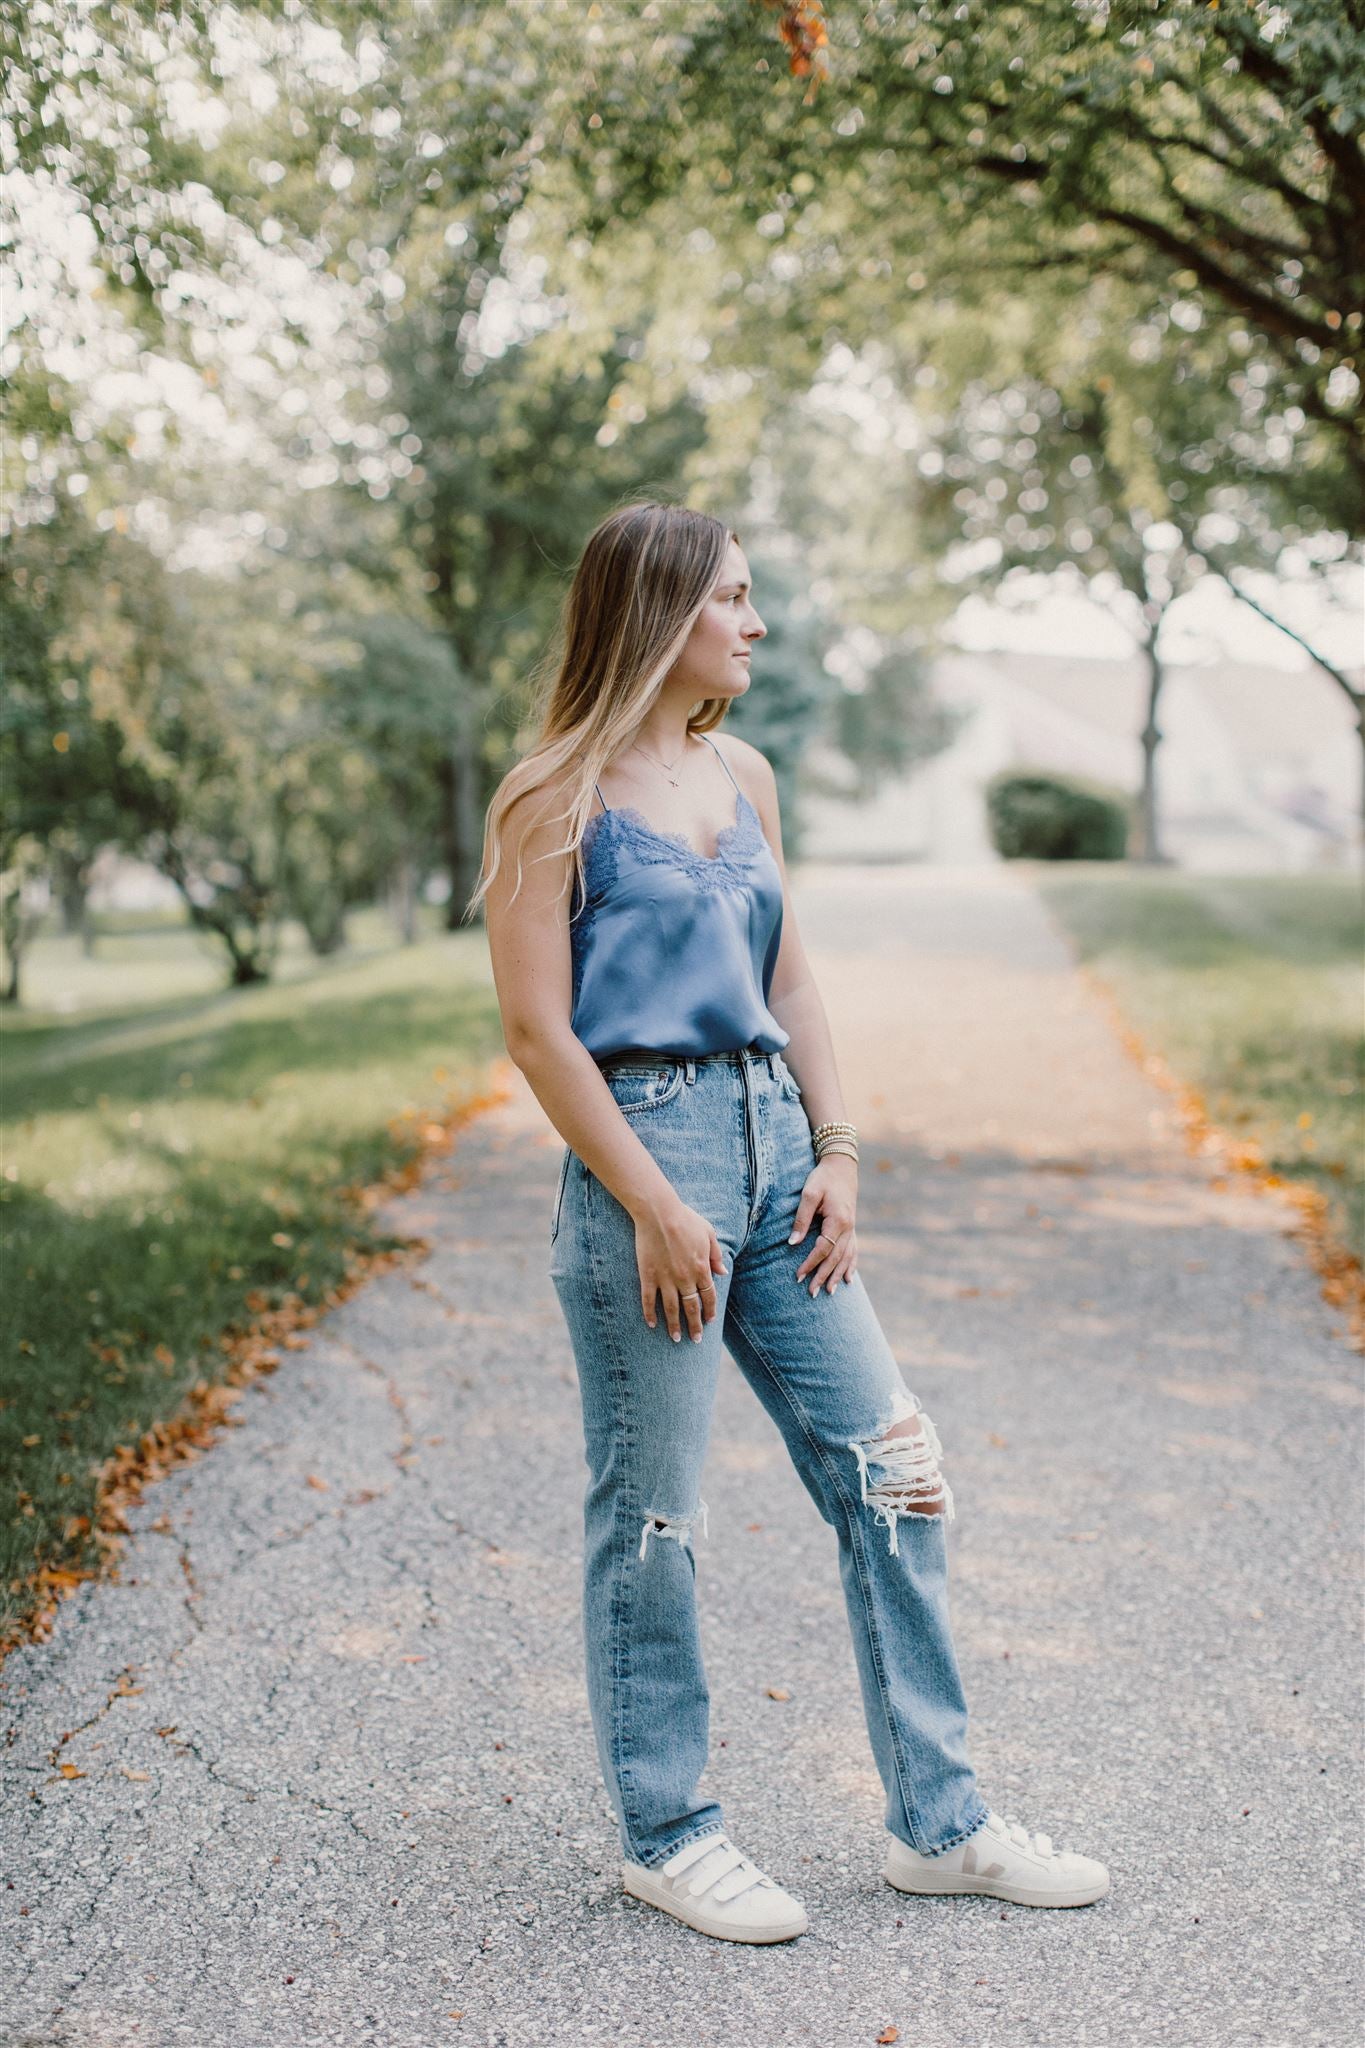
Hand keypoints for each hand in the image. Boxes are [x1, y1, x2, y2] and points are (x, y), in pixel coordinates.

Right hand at [634, 1200, 727, 1343]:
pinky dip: (650, 1313)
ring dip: (674, 1325)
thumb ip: (716, 1255)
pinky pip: (648, 1299)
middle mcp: (685, 1278)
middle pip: (691, 1307)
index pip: (708, 1296)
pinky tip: (652, 1325)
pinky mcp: (648, 1275)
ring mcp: (666, 1279)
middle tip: (696, 1339)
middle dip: (694, 1325)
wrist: (659, 1213)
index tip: (709, 1321)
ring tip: (676, 1338)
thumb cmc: (685, 1218)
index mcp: (701, 1268)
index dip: (710, 1310)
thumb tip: (723, 1272)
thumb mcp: (708, 1233)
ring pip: (671, 1308)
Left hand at [789, 1154, 857, 1294]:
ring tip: (830, 1292)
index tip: (798, 1276)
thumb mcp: (809, 1194)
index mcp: (837, 1221)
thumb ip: (801, 1219)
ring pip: (847, 1257)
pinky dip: (851, 1265)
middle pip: (836, 1258)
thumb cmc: (823, 1178)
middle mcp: (848, 1228)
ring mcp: (852, 1228)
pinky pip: (853, 1250)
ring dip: (838, 1275)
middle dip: (823, 1276)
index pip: (823, 1249)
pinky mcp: (851, 1226)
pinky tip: (849, 1278)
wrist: (842, 1165)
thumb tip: (792, 1243)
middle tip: (811, 1293)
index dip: (810, 1264)